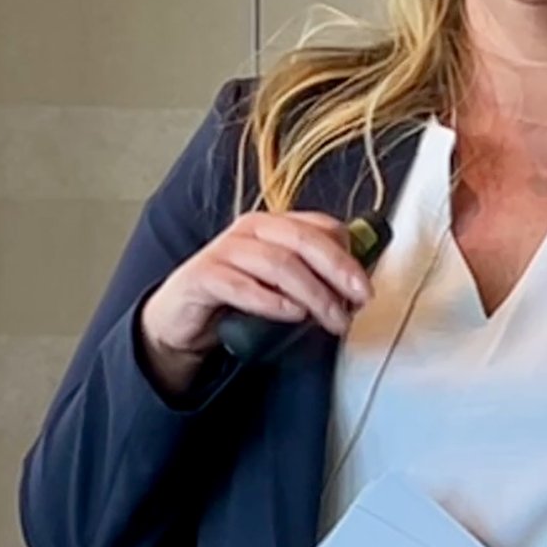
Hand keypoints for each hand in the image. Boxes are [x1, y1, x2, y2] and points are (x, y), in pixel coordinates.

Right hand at [139, 212, 371, 393]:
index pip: (321, 227)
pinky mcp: (203, 276)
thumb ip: (313, 280)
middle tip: (356, 301)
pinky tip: (291, 314)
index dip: (348, 257)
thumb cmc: (235, 300)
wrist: (182, 319)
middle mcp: (251, 230)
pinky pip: (241, 285)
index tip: (364, 289)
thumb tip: (354, 293)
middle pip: (304, 240)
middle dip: (337, 271)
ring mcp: (225, 250)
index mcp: (275, 227)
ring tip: (329, 319)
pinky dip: (271, 301)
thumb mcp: (281, 287)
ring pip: (278, 263)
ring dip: (312, 294)